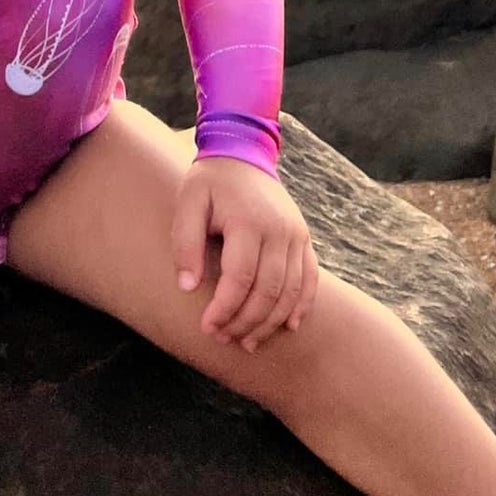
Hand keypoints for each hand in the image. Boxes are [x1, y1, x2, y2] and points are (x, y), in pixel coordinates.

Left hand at [171, 157, 318, 352]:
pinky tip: (287, 327)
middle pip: (268, 291)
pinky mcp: (304, 238)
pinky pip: (310, 279)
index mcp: (248, 221)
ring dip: (270, 322)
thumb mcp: (187, 203)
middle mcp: (279, 230)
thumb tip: (187, 288)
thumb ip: (185, 243)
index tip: (206, 328)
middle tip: (223, 339)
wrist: (243, 153)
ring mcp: (296, 234)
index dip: (224, 309)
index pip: (240, 278)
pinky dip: (301, 306)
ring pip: (290, 291)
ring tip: (247, 342)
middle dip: (245, 322)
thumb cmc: (209, 182)